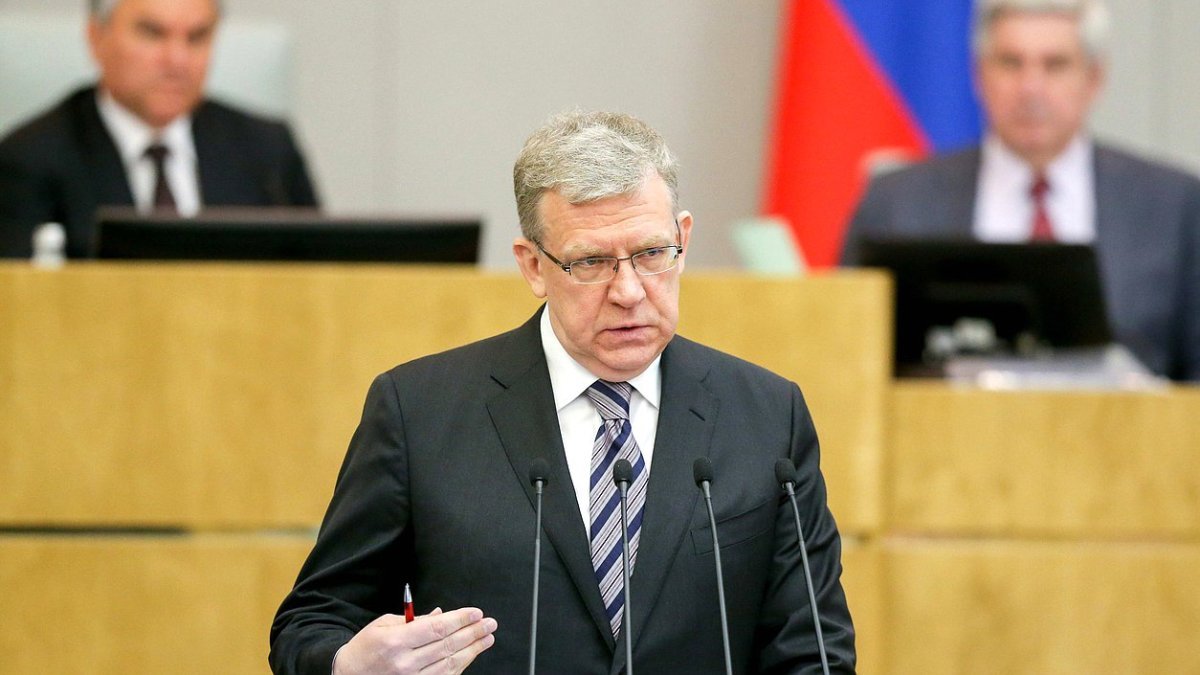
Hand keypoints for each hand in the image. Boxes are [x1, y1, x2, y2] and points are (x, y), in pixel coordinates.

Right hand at [333, 607, 497, 673]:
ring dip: (472, 650)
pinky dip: (460, 665)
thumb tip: (443, 614)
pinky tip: (470, 655)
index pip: (437, 628)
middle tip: (490, 623)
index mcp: (396, 641)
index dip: (460, 620)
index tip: (476, 613)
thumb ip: (415, 619)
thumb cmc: (365, 648)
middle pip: (447, 645)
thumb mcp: (384, 625)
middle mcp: (405, 663)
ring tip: (487, 638)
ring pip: (450, 664)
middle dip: (472, 632)